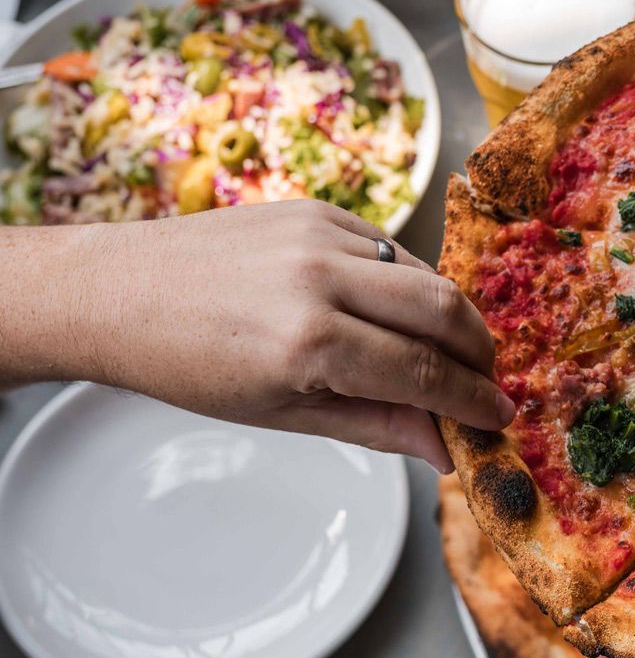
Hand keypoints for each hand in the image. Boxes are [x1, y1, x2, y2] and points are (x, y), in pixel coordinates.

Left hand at [24, 201, 510, 471]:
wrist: (113, 291)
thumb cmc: (187, 364)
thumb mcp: (282, 414)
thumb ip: (374, 426)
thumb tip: (441, 449)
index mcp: (309, 343)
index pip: (425, 373)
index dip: (472, 401)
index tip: (499, 418)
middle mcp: (320, 279)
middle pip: (445, 311)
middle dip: (480, 353)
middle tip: (486, 383)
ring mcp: (318, 234)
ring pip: (425, 274)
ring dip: (452, 317)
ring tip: (450, 353)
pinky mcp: (314, 208)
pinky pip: (389, 246)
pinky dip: (410, 282)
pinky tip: (400, 313)